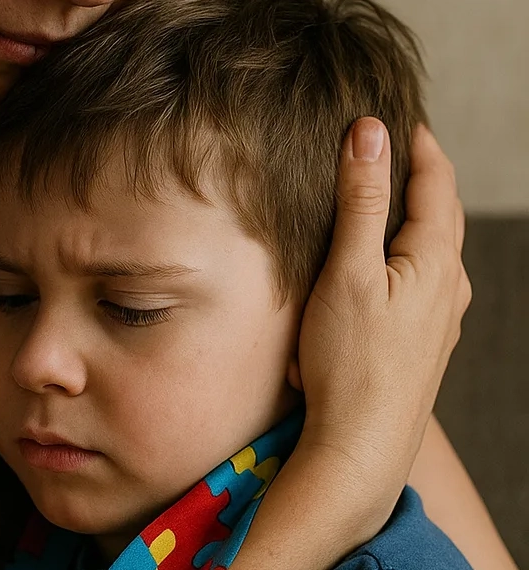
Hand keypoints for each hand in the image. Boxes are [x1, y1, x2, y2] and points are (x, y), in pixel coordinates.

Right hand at [231, 118, 471, 569]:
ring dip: (419, 214)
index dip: (418, 145)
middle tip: (396, 146)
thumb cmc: (350, 360)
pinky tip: (392, 263)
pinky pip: (427, 278)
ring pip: (437, 248)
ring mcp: (442, 316)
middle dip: (423, 175)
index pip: (436, 182)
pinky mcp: (425, 340)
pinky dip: (412, 250)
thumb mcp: (348, 271)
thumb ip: (362, 200)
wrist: (362, 444)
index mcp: (436, 260)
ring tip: (392, 195)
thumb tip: (370, 132)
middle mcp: (450, 285)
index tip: (397, 117)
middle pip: (443, 213)